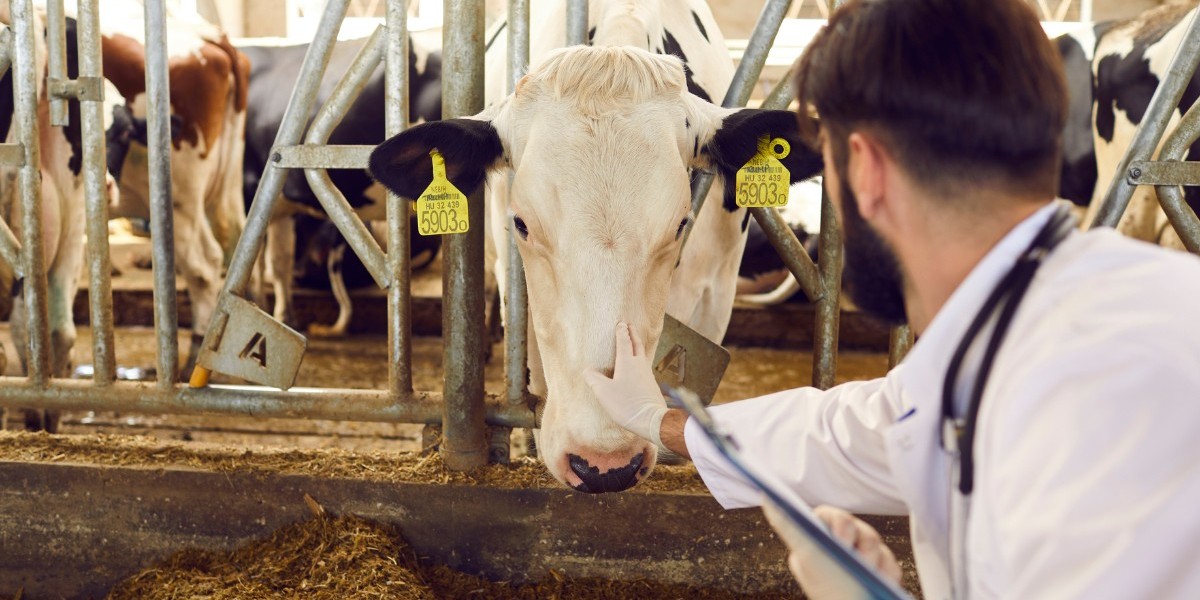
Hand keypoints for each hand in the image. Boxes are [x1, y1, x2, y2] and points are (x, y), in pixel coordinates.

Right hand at [584, 322, 668, 447]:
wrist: (651, 420)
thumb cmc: (626, 404)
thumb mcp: (603, 392)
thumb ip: (593, 379)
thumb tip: (587, 370)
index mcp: (627, 362)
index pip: (624, 342)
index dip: (621, 332)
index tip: (621, 323)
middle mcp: (639, 365)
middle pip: (637, 345)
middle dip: (633, 334)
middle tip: (630, 326)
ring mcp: (648, 374)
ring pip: (643, 355)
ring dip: (638, 346)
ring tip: (635, 343)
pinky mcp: (652, 385)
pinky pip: (645, 366)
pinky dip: (641, 360)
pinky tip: (639, 367)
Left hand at [763, 502, 902, 599]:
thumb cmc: (824, 586)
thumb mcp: (804, 555)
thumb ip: (788, 526)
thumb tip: (767, 497)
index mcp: (819, 534)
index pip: (829, 515)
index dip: (840, 522)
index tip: (842, 539)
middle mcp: (841, 540)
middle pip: (858, 528)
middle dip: (863, 546)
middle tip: (861, 562)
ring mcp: (862, 553)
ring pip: (877, 545)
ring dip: (875, 561)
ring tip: (871, 575)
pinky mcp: (881, 568)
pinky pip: (891, 563)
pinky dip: (888, 574)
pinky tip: (885, 583)